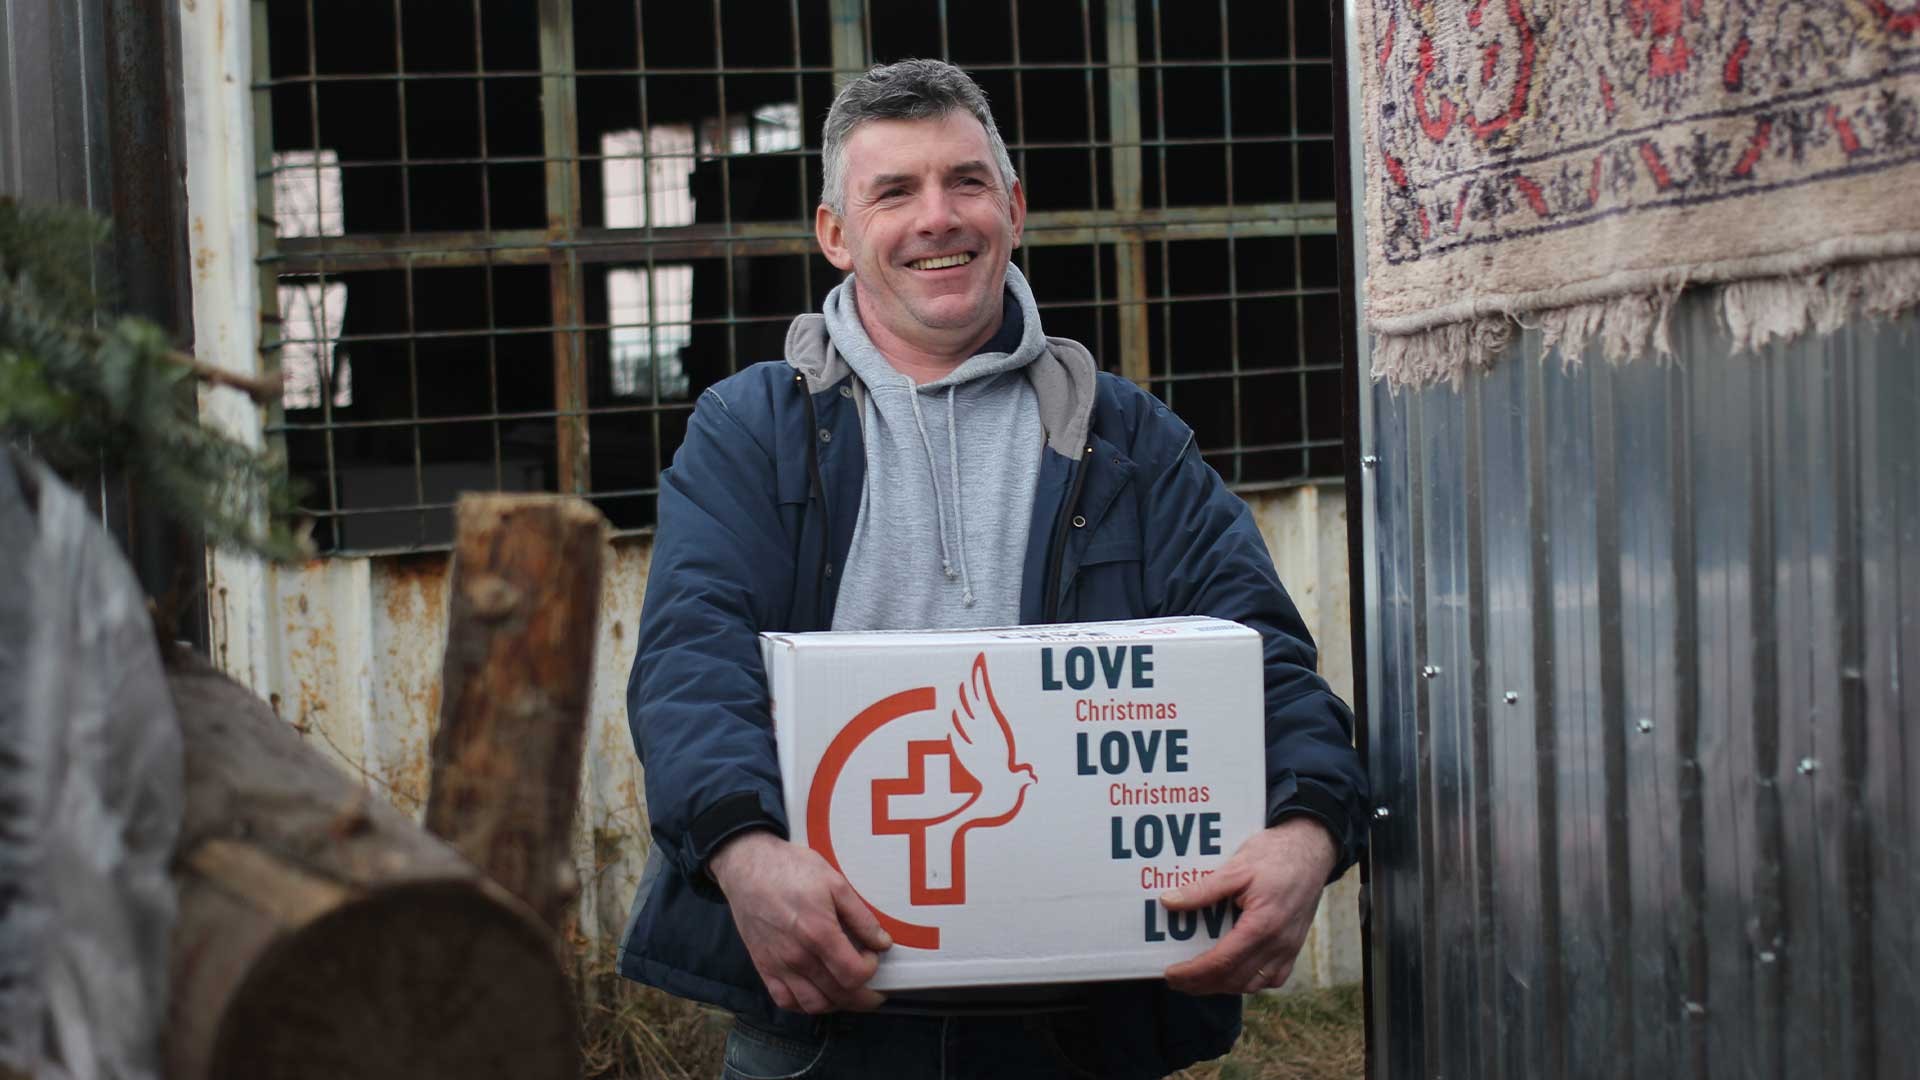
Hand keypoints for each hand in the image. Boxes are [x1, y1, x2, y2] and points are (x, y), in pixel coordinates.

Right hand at [707, 830, 892, 1013]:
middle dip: (863, 997)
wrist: (748, 867)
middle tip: (873, 990)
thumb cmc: (792, 869)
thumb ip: (861, 917)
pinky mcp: (764, 967)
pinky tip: (817, 993)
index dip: (870, 971)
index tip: (872, 956)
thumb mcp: (835, 883)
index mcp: (819, 933)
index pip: (854, 974)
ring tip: (847, 992)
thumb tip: (882, 943)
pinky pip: (785, 1001)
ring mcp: (779, 965)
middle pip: (838, 995)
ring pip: (813, 1004)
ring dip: (836, 1004)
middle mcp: (798, 956)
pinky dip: (804, 1005)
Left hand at [1160, 817, 1337, 994]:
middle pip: (1235, 979)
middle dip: (1202, 985)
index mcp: (1263, 925)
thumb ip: (1202, 889)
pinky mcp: (1295, 947)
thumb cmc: (1275, 855)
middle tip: (1176, 980)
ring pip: (1254, 984)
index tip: (1171, 974)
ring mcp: (1290, 948)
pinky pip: (1272, 978)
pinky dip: (1248, 982)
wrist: (1312, 849)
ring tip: (1197, 980)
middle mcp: (1279, 943)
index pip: (1222, 961)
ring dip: (1223, 986)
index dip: (1194, 972)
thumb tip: (1168, 902)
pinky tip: (1231, 974)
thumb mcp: (1235, 868)